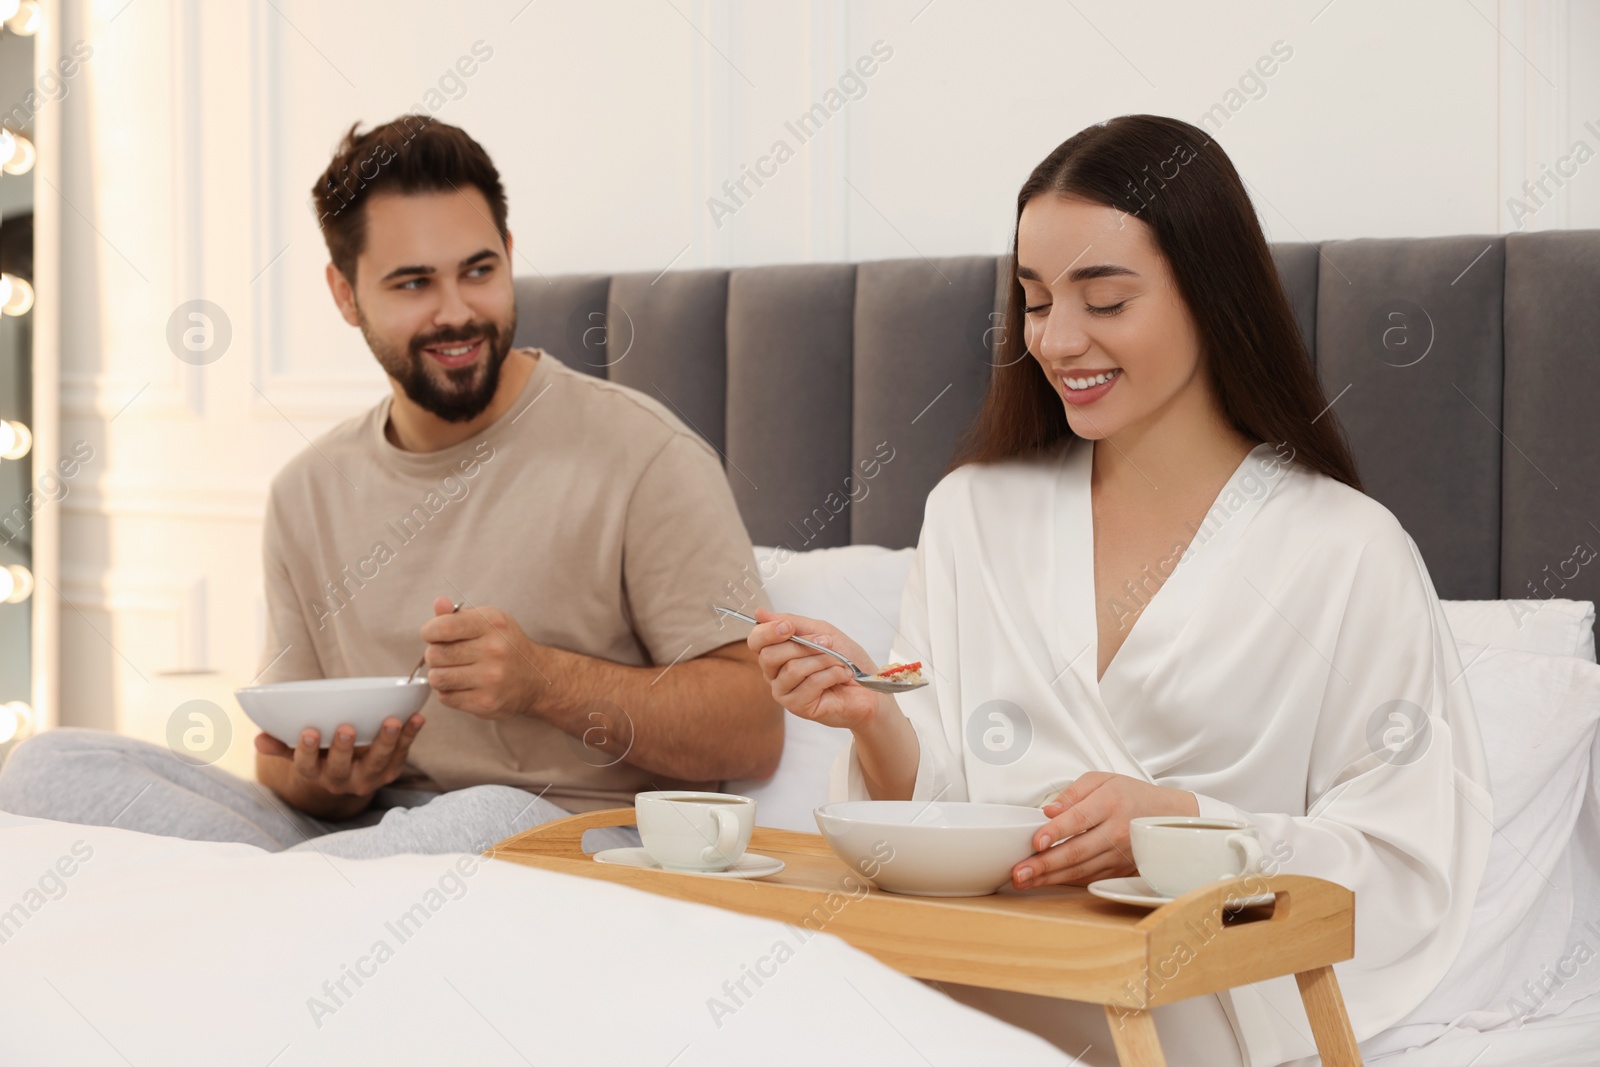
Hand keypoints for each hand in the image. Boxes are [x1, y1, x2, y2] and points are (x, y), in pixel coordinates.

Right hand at [253, 713, 424, 798]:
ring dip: (386, 742)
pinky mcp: (389, 771)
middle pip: (341, 767)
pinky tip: (416, 717)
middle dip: (343, 748)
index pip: (306, 765)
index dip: (307, 751)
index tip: (309, 732)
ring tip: (392, 720)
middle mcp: (340, 780)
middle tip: (346, 728)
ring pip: (376, 762)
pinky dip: (410, 736)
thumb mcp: (299, 751)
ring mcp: (367, 777)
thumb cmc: (321, 753)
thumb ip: (281, 743)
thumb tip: (258, 738)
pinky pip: (401, 754)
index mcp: (314, 773)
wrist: (348, 774)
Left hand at [421, 595, 540, 719]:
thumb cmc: (506, 646)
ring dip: (439, 676)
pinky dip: (448, 692)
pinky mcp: (486, 702)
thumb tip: (439, 603)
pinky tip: (463, 686)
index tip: (434, 636)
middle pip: (435, 654)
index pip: (443, 627)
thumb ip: (459, 615)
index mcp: (492, 624)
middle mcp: (494, 650)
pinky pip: (446, 697)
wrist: (537, 680)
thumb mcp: (489, 622)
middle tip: (447, 657)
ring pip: (437, 678)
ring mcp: (491, 678)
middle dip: (434, 656)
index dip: (430, 632)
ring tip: (453, 672)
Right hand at [747, 608, 882, 730]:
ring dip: (823, 660)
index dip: (768, 632)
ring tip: (839, 662)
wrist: (869, 687)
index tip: (789, 627)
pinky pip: (810, 684)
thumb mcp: (821, 631)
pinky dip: (832, 675)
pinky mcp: (798, 707)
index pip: (756, 641)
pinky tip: (841, 676)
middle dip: (803, 645)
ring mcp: (785, 692)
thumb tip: (760, 613)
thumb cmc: (846, 660)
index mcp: (777, 654)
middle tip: (827, 643)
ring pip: (792, 669)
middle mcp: (775, 674)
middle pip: (769, 655)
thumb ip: (792, 622)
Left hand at [1011, 772, 1198, 889]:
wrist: (1167, 815)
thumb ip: (1073, 793)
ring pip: (1081, 869)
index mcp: (1110, 803)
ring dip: (1050, 877)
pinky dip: (1066, 881)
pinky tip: (1046, 882)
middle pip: (1077, 851)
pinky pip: (1089, 877)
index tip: (1036, 841)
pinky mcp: (1119, 870)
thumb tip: (1050, 811)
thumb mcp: (1102, 780)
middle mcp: (1116, 832)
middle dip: (1045, 864)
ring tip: (1024, 880)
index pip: (1079, 819)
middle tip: (1019, 872)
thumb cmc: (1131, 795)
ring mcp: (1119, 855)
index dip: (1056, 832)